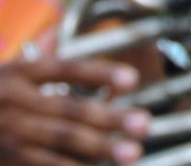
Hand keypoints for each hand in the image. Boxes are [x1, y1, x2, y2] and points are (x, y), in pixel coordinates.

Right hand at [0, 57, 150, 164]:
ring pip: (58, 141)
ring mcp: (6, 134)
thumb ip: (52, 73)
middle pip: (68, 109)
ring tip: (130, 154)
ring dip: (98, 149)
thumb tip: (115, 80)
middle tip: (143, 125)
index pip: (65, 68)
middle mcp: (12, 101)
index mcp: (17, 73)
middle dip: (110, 119)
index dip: (100, 73)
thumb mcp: (13, 74)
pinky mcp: (3, 160)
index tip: (133, 79)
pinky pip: (42, 165)